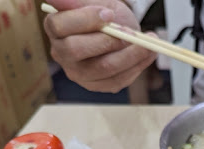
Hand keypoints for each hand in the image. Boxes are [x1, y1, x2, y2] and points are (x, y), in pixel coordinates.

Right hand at [43, 0, 157, 92]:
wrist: (120, 30)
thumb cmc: (105, 13)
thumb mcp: (96, 0)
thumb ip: (79, 0)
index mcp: (54, 27)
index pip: (59, 26)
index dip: (85, 20)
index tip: (109, 14)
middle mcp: (61, 53)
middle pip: (76, 50)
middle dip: (107, 40)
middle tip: (130, 33)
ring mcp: (78, 73)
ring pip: (103, 68)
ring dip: (130, 55)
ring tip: (149, 43)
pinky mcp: (96, 85)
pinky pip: (117, 80)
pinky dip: (137, 66)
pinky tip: (148, 54)